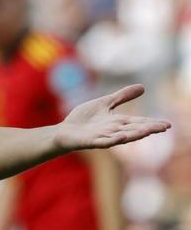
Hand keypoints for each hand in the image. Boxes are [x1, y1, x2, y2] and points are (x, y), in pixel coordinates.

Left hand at [56, 85, 170, 151]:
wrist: (63, 132)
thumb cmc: (83, 120)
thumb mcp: (104, 103)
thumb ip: (121, 97)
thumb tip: (143, 87)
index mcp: (117, 123)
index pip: (137, 122)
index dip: (151, 123)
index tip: (167, 124)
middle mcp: (112, 131)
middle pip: (133, 130)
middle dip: (149, 129)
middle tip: (164, 127)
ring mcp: (102, 137)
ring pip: (121, 137)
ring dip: (135, 134)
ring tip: (148, 131)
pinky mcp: (90, 142)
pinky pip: (103, 142)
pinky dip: (113, 140)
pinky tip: (122, 137)